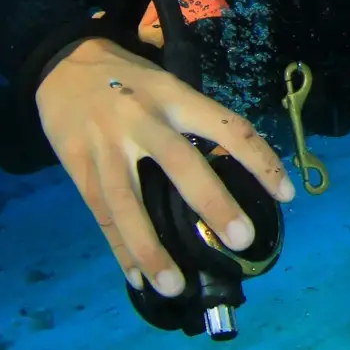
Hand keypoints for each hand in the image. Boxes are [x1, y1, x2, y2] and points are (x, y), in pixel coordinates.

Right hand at [36, 38, 294, 296]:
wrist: (61, 62)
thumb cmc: (129, 79)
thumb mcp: (167, 85)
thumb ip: (192, 124)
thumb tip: (232, 175)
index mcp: (174, 96)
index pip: (228, 127)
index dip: (261, 160)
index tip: (288, 195)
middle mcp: (142, 119)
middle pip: (180, 162)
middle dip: (212, 203)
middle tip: (241, 240)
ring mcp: (106, 146)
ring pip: (129, 203)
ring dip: (152, 248)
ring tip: (176, 287)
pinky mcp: (77, 167)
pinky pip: (102, 216)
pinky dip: (120, 250)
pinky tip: (138, 279)